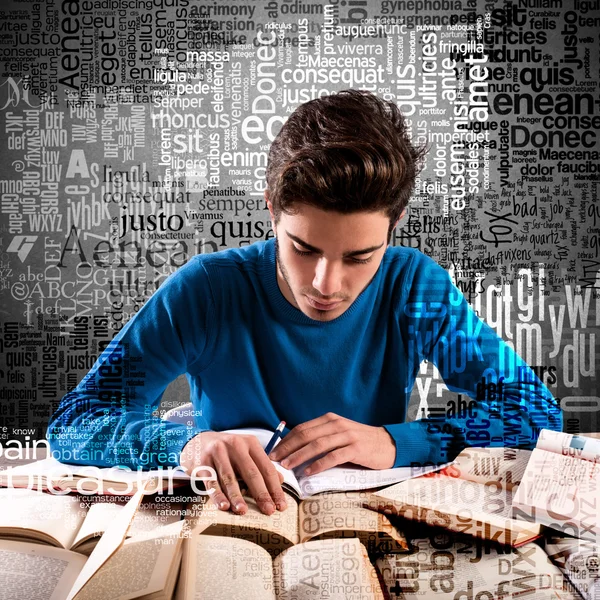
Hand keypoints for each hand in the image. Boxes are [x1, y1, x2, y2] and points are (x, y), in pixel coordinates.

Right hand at [180, 431, 287, 515]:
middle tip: (268, 510)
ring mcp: (218, 452)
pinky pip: (211, 481)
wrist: (198, 441)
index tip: (280, 505)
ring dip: (237, 496)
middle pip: (251, 472)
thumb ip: (262, 465)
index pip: (266, 468)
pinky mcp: (203, 461)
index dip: (275, 488)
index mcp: (250, 443)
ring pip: (230, 478)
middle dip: (261, 493)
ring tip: (243, 511)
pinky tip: (223, 505)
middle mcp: (236, 445)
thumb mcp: (246, 452)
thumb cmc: (227, 451)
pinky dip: (217, 494)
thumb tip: (281, 481)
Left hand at [268, 413, 395, 474]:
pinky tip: (308, 472)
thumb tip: (295, 451)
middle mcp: (336, 424)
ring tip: (287, 466)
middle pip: (306, 435)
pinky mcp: (356, 448)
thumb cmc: (360, 443)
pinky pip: (333, 456)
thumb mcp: (339, 435)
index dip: (286, 440)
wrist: (388, 444)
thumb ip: (321, 439)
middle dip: (288, 448)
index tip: (274, 452)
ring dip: (299, 456)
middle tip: (274, 460)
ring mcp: (347, 435)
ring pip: (317, 445)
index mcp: (330, 419)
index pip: (302, 428)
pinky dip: (319, 464)